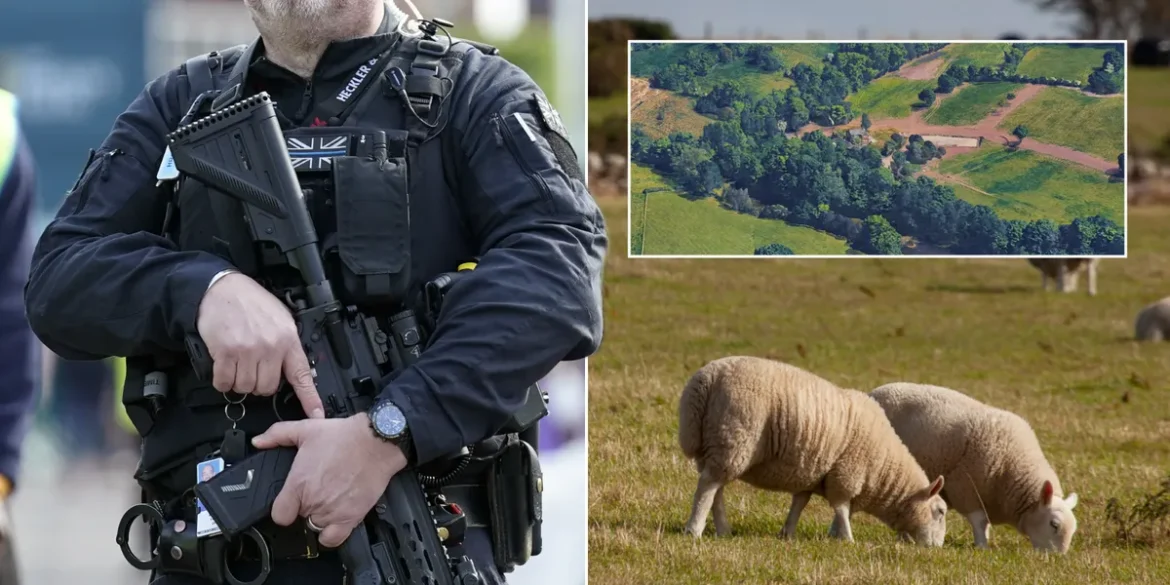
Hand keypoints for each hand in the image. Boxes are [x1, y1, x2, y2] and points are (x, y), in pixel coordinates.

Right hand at [196, 272, 323, 417]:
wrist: (223, 289)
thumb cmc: (253, 303)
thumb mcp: (282, 320)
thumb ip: (288, 345)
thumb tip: (294, 370)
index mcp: (288, 340)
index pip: (302, 375)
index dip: (310, 398)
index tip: (317, 415)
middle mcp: (270, 347)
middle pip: (267, 388)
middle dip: (259, 384)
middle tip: (253, 369)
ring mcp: (248, 351)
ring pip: (246, 387)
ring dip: (240, 382)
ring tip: (239, 364)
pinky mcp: (226, 353)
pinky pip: (225, 383)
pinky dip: (223, 381)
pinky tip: (225, 368)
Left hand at [251, 414, 406, 547]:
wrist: (376, 441)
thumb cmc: (344, 436)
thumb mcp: (306, 428)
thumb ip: (277, 434)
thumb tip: (259, 441)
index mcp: (298, 483)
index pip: (279, 514)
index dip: (283, 508)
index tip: (290, 502)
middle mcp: (313, 501)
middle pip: (299, 518)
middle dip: (305, 506)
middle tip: (317, 489)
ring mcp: (331, 512)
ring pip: (315, 527)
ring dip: (319, 517)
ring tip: (329, 500)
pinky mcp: (350, 518)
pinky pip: (333, 539)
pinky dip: (331, 534)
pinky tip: (335, 520)